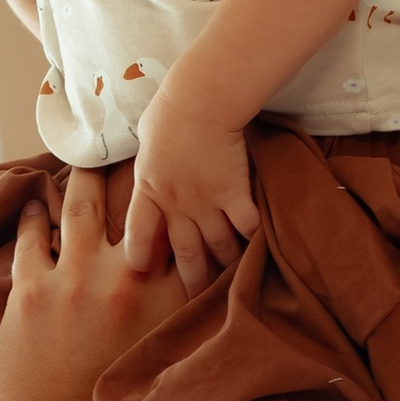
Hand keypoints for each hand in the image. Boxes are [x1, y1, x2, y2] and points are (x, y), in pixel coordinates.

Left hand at [0, 171, 184, 400]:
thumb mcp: (165, 356)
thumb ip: (179, 316)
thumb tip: (201, 289)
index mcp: (163, 297)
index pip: (180, 230)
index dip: (183, 196)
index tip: (182, 170)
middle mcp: (125, 278)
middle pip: (133, 202)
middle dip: (131, 170)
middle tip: (131, 146)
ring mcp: (76, 279)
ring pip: (79, 206)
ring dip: (81, 180)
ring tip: (81, 161)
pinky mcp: (32, 289)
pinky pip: (33, 236)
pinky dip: (34, 215)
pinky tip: (35, 203)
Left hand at [122, 89, 258, 297]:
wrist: (201, 101)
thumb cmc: (171, 111)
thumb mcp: (147, 140)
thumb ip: (150, 163)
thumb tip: (150, 163)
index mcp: (149, 190)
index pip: (139, 233)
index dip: (139, 255)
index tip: (142, 271)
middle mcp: (177, 205)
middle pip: (184, 252)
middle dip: (191, 279)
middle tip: (196, 299)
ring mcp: (207, 203)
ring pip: (218, 246)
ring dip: (226, 264)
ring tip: (233, 279)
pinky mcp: (234, 195)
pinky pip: (246, 227)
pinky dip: (253, 238)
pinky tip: (260, 247)